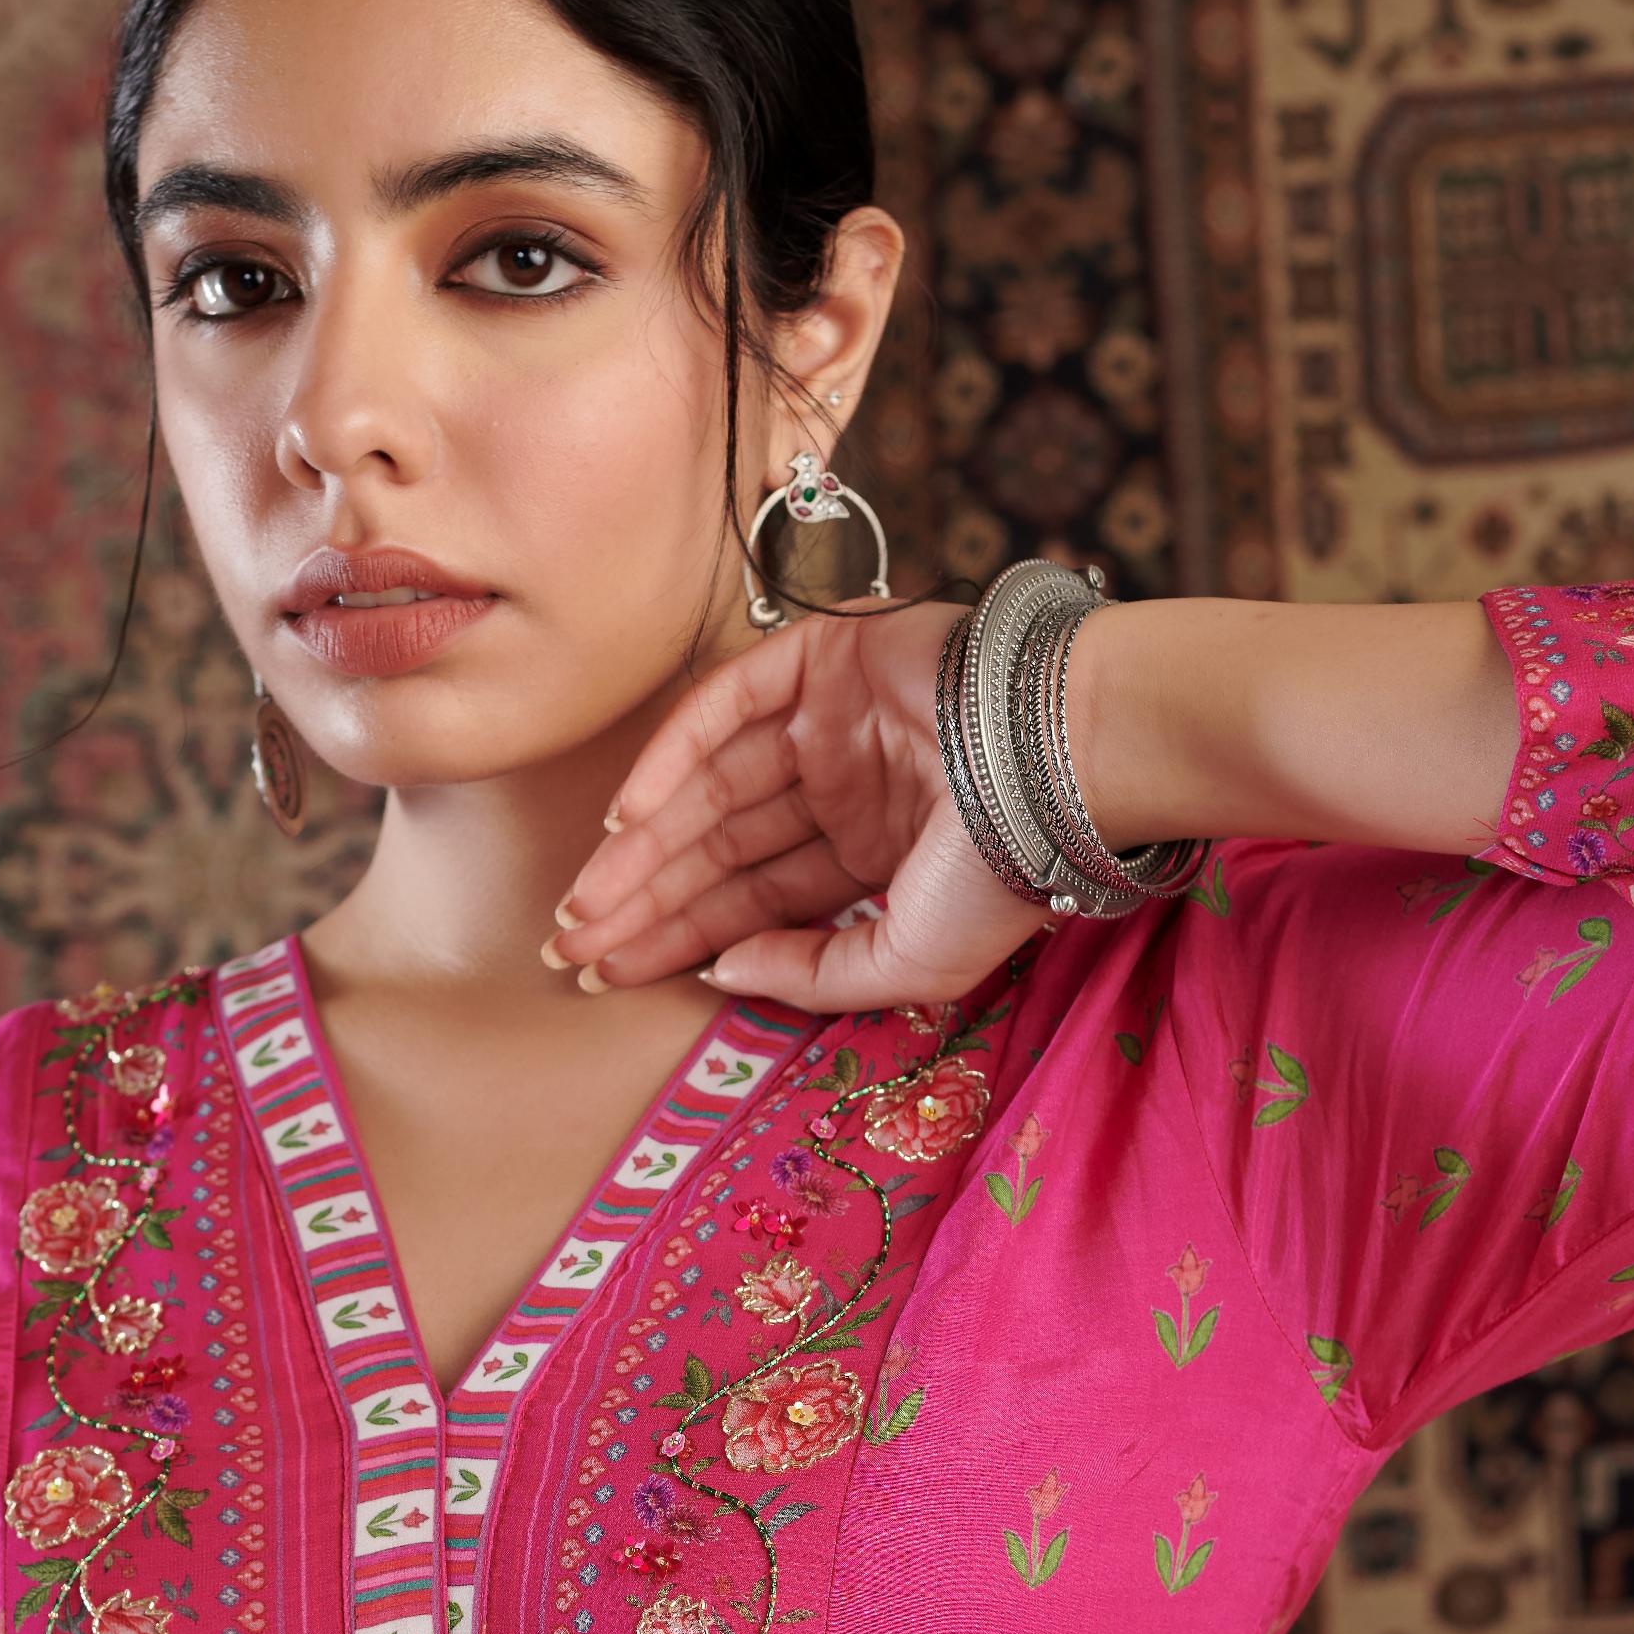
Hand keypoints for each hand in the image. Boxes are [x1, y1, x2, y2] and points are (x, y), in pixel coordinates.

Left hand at [549, 597, 1043, 1011]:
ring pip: (709, 790)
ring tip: (582, 908)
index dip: (677, 939)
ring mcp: (831, 718)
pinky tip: (624, 825)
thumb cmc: (1004, 873)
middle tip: (569, 951)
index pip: (752, 899)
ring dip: (642, 849)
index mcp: (872, 852)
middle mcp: (844, 785)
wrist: (1064, 761)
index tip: (607, 978)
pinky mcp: (824, 656)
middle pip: (718, 850)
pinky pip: (723, 708)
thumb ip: (814, 977)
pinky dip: (670, 760)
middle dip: (643, 904)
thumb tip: (720, 974)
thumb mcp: (911, 962)